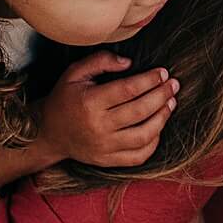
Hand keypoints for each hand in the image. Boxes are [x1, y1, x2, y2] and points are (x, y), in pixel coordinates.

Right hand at [38, 51, 178, 166]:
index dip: (150, 80)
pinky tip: (158, 127)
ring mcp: (104, 147)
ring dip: (162, 118)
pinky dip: (153, 143)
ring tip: (171, 103)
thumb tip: (129, 63)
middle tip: (174, 85)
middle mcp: (98, 126)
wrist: (48, 133)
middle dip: (162, 96)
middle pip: (140, 111)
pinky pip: (138, 156)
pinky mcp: (108, 161)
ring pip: (143, 135)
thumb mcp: (74, 73)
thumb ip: (100, 61)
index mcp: (90, 102)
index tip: (163, 72)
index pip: (129, 89)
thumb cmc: (64, 99)